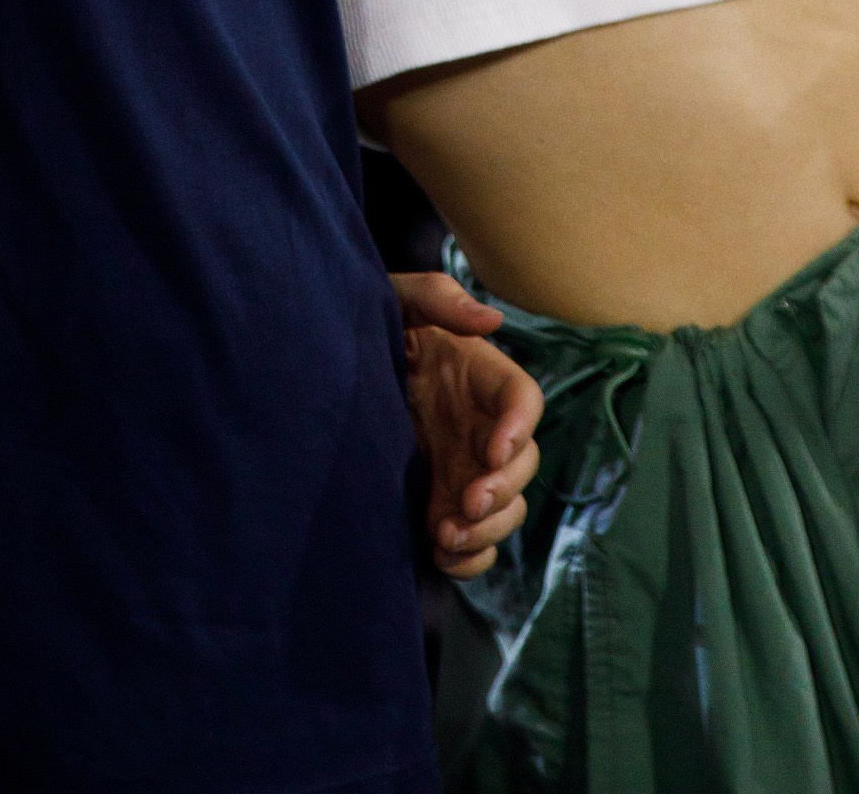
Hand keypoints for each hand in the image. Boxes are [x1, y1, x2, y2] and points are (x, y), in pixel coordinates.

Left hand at [392, 269, 541, 578]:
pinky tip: (442, 554)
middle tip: (469, 501)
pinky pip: (475, 542)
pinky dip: (470, 558)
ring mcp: (465, 469)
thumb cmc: (374, 324)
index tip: (496, 447)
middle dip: (504, 489)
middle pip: (522, 465)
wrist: (335, 372)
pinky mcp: (442, 502)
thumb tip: (491, 321)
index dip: (522, 426)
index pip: (523, 400)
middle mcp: (482, 427)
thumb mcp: (400, 300)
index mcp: (481, 378)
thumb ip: (440, 299)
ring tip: (448, 533)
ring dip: (488, 529)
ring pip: (505, 509)